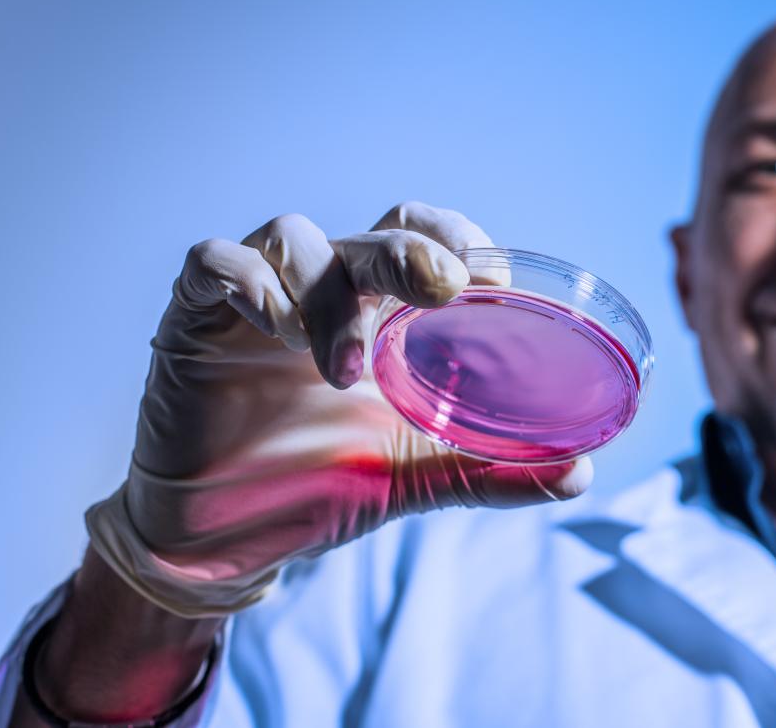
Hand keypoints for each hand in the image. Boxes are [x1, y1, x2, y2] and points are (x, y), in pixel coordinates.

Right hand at [86, 203, 591, 617]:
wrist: (223, 539)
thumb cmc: (319, 488)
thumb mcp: (412, 477)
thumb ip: (486, 470)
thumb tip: (581, 474)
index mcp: (378, 315)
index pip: (422, 238)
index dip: (458, 239)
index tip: (495, 280)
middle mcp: (324, 292)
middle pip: (371, 235)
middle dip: (410, 251)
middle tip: (442, 287)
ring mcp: (258, 298)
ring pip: (296, 238)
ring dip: (329, 292)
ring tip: (343, 367)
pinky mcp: (194, 316)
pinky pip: (215, 261)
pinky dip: (251, 280)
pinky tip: (277, 328)